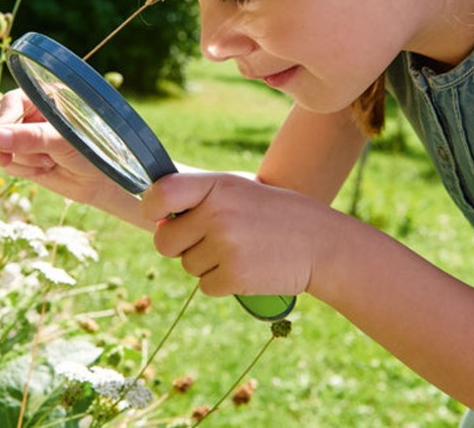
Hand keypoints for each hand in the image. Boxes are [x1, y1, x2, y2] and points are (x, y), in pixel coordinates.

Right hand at [0, 89, 121, 208]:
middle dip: (3, 143)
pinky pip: (6, 162)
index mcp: (45, 96)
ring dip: (21, 159)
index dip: (3, 121)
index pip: (11, 101)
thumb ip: (32, 137)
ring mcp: (25, 133)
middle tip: (7, 159)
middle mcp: (32, 111)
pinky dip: (21, 170)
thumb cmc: (93, 151)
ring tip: (49, 162)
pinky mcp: (22, 154)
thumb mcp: (65, 141)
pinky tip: (44, 169)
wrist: (101, 180)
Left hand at [140, 172, 336, 296]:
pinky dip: (222, 282)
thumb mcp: (238, 192)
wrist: (321, 243)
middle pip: (165, 242)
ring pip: (187, 266)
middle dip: (180, 246)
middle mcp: (217, 213)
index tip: (159, 216)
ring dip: (206, 265)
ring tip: (240, 251)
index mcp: (216, 186)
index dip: (152, 208)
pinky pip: (205, 286)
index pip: (162, 194)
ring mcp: (226, 246)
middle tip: (209, 240)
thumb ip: (199, 200)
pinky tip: (247, 267)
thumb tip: (158, 223)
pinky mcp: (235, 276)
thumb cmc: (273, 215)